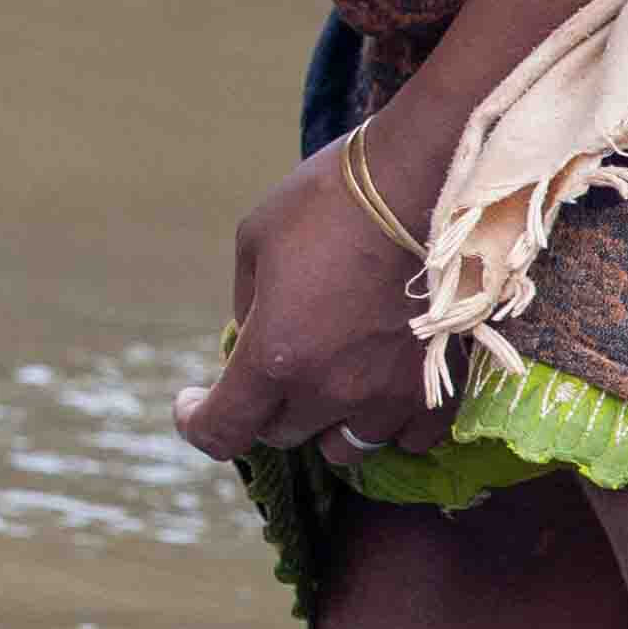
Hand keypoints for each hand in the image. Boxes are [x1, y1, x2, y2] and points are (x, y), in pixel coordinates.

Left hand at [179, 133, 453, 470]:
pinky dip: (389, 423)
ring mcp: (387, 395)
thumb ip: (247, 305)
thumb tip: (250, 337)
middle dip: (265, 407)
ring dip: (327, 420)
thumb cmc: (329, 201)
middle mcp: (330, 389)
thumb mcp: (255, 242)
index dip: (196, 422)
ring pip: (345, 447)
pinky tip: (382, 391)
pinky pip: (408, 439)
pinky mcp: (435, 387)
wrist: (423, 181)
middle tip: (271, 367)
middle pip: (282, 434)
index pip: (221, 431)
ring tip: (330, 382)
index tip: (192, 403)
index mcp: (273, 355)